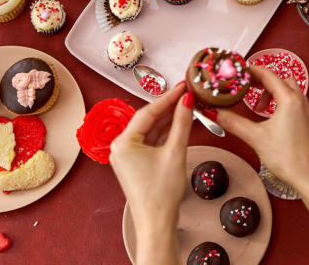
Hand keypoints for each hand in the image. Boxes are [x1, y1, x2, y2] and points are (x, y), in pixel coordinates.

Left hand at [109, 82, 193, 264]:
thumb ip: (182, 123)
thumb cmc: (161, 193)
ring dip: (168, 119)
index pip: (148, 112)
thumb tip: (187, 100)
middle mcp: (120, 147)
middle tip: (187, 93)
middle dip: (169, 107)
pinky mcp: (136, 163)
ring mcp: (127, 155)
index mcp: (123, 143)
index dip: (168, 97)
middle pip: (148, 119)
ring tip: (187, 105)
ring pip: (151, 130)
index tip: (184, 86)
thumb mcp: (175, 152)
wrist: (157, 223)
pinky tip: (180, 123)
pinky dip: (165, 133)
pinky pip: (151, 141)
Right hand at [217, 66, 308, 193]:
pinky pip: (291, 101)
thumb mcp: (256, 138)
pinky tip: (268, 116)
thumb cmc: (290, 158)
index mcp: (289, 99)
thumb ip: (234, 123)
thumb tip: (216, 114)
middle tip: (244, 84)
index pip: (268, 74)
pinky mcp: (305, 120)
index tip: (238, 70)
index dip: (251, 70)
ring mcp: (304, 110)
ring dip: (269, 92)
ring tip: (256, 105)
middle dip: (260, 80)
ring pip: (286, 90)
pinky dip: (277, 102)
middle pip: (278, 79)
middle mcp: (299, 100)